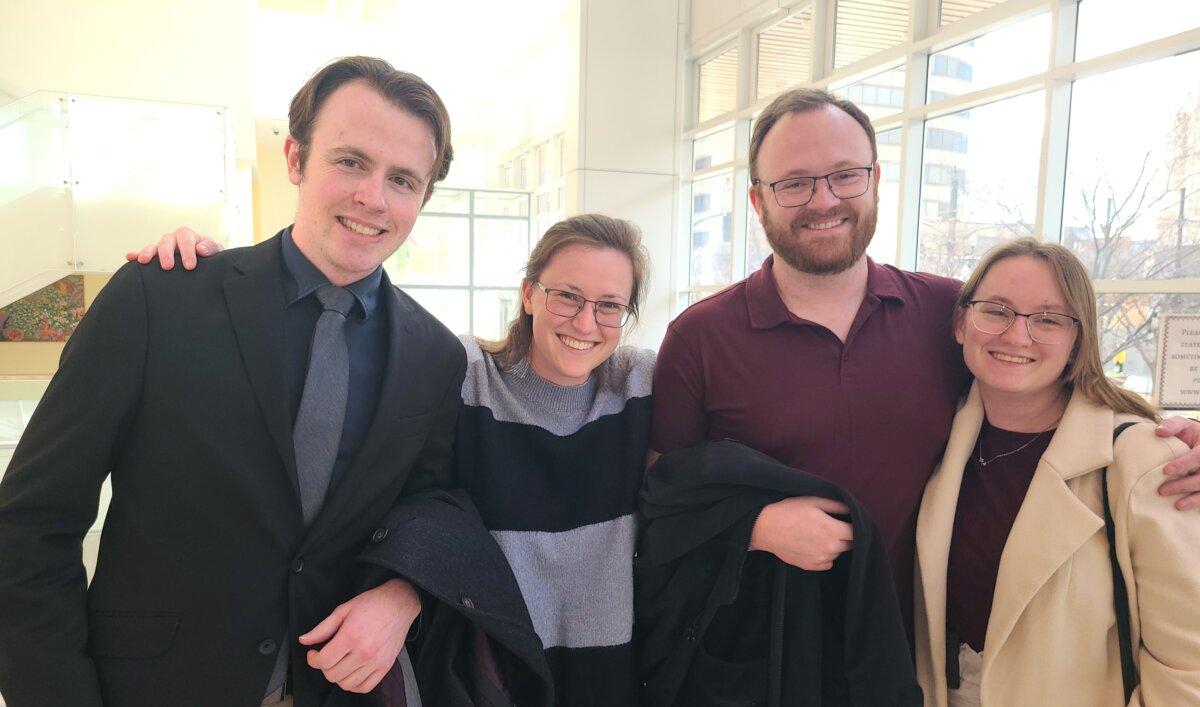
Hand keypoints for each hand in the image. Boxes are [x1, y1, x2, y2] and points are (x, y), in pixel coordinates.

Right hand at [124, 227, 222, 269]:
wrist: (206, 262)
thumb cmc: (211, 256)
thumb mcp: (216, 251)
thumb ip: (211, 248)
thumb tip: (200, 249)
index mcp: (189, 236)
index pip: (186, 240)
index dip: (187, 252)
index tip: (190, 266)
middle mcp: (174, 239)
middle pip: (167, 241)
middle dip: (166, 254)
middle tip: (168, 267)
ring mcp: (163, 247)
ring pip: (154, 246)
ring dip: (148, 252)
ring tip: (144, 261)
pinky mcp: (155, 256)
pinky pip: (144, 253)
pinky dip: (137, 254)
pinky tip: (130, 257)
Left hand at [298, 578, 420, 693]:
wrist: (399, 603)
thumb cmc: (372, 604)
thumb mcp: (343, 610)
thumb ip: (322, 628)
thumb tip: (304, 640)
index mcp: (351, 636)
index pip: (324, 661)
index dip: (313, 659)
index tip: (314, 653)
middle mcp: (364, 652)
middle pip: (332, 675)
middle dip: (324, 667)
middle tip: (327, 656)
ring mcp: (376, 661)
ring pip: (346, 684)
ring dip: (338, 676)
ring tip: (339, 664)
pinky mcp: (385, 666)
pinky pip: (364, 687)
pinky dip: (354, 685)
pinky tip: (351, 672)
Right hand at [749, 496, 852, 570]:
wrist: (765, 527)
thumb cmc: (788, 511)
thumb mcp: (812, 501)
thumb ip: (835, 505)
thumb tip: (850, 508)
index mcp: (832, 529)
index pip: (856, 532)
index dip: (853, 526)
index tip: (846, 522)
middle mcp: (829, 547)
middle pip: (849, 544)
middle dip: (844, 536)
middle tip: (831, 527)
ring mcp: (820, 559)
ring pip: (838, 553)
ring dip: (834, 546)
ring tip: (818, 535)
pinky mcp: (810, 566)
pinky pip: (827, 563)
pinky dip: (825, 556)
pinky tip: (813, 546)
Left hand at [1156, 416, 1199, 509]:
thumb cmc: (1193, 434)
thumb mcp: (1184, 425)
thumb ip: (1172, 425)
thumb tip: (1159, 432)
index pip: (1198, 457)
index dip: (1183, 464)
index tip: (1165, 471)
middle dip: (1183, 485)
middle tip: (1162, 490)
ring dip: (1193, 499)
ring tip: (1177, 505)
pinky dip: (1199, 502)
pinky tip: (1187, 507)